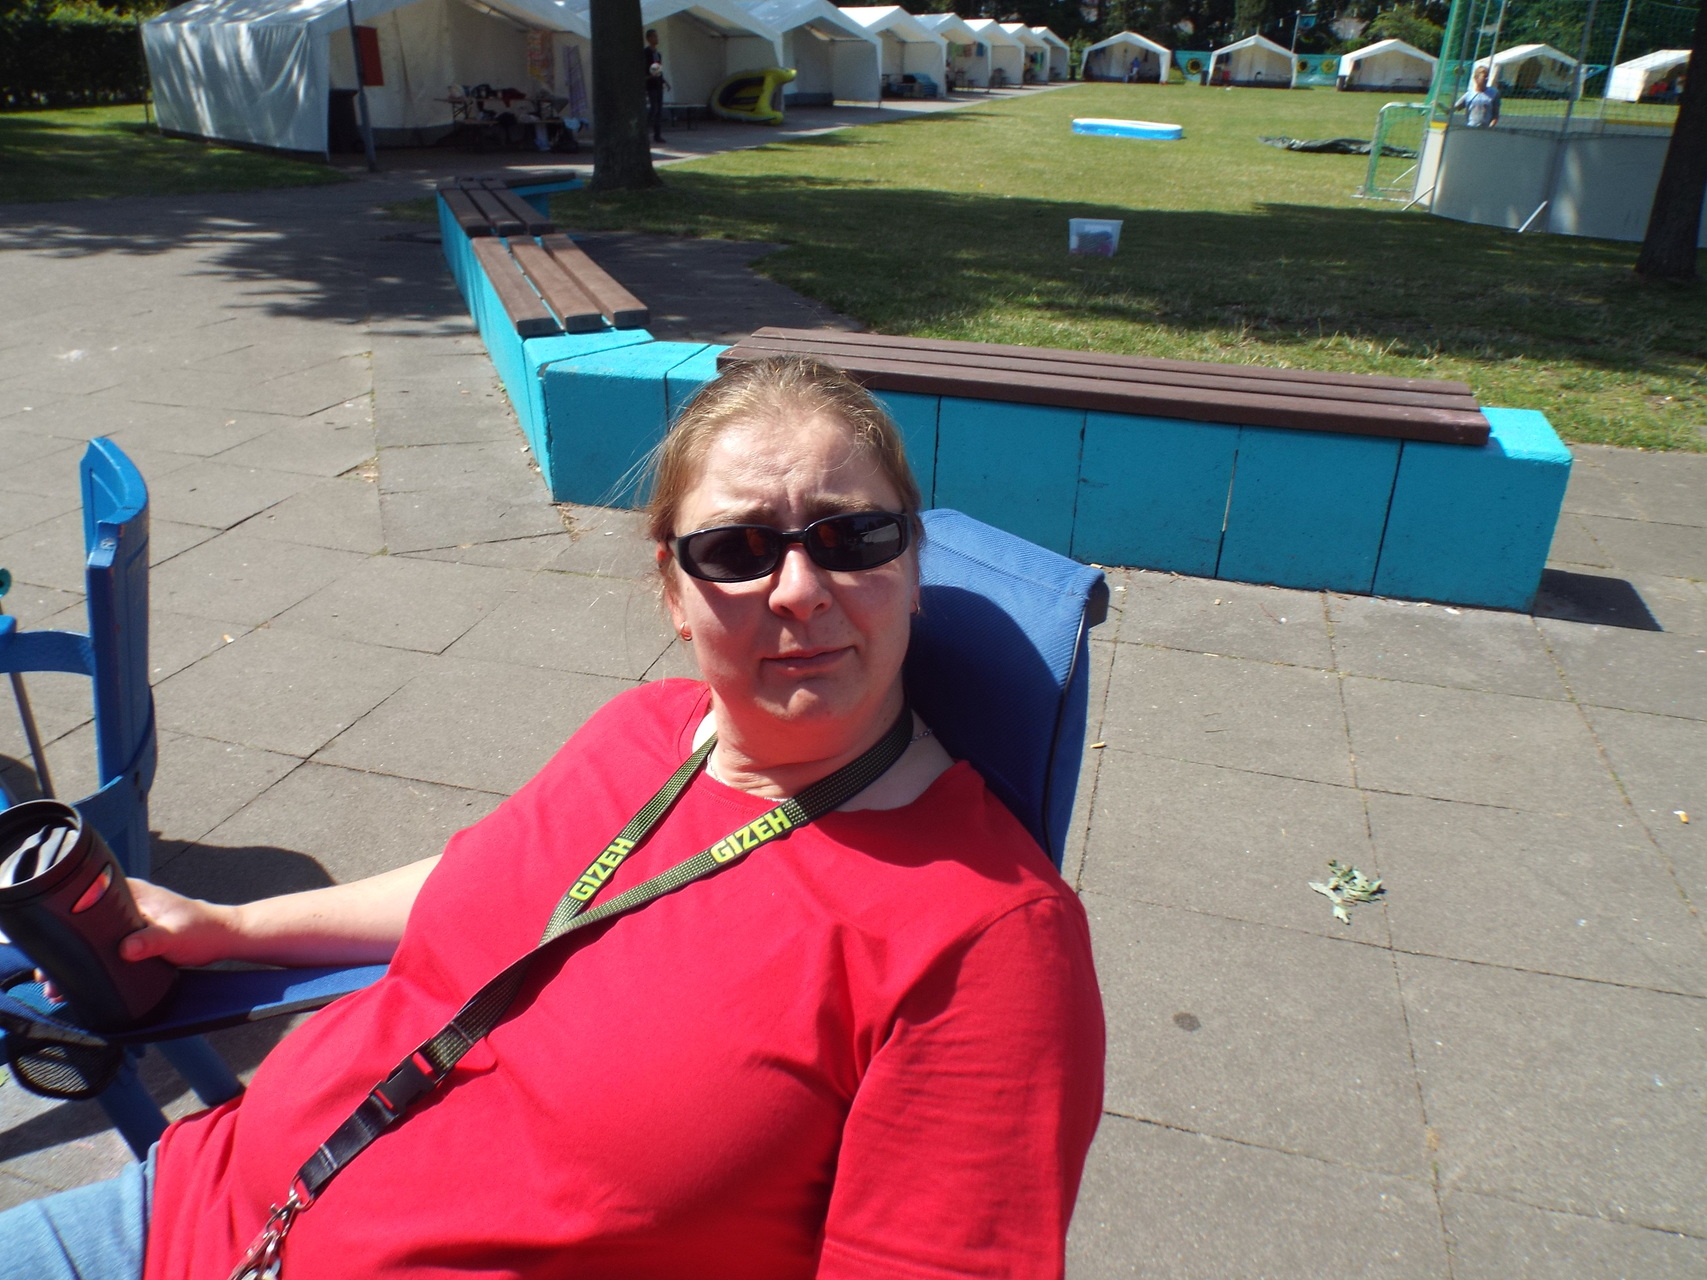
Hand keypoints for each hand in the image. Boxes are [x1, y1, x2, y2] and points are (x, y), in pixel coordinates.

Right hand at [33, 881, 236, 1002]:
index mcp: (131, 893)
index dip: (64, 922)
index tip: (48, 946)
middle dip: (64, 950)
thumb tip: (125, 949)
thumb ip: (151, 940)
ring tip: (57, 987)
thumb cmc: (203, 930)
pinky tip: (80, 984)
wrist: (222, 938)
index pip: (86, 899)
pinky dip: (92, 964)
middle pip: (83, 925)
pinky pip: (104, 948)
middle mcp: (125, 904)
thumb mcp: (175, 936)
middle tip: (47, 977)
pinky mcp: (133, 936)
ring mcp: (128, 921)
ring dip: (76, 961)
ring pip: (91, 939)